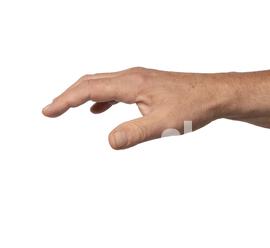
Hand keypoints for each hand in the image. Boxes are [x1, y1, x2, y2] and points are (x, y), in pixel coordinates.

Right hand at [42, 67, 231, 148]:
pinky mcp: (148, 85)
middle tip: (51, 111)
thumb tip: (109, 142)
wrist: (216, 94)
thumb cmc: (194, 107)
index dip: (65, 101)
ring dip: (83, 95)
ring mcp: (140, 79)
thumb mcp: (164, 125)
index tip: (47, 112)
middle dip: (68, 96)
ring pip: (103, 83)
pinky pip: (116, 89)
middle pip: (91, 81)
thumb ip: (135, 133)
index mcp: (131, 83)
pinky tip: (99, 110)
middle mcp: (132, 76)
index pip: (88, 89)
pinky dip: (101, 98)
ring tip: (68, 108)